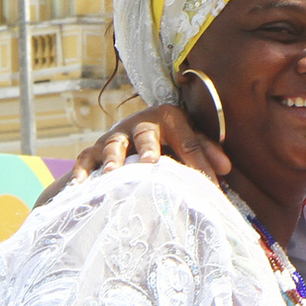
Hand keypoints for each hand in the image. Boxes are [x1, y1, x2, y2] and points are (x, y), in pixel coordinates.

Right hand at [40, 104, 230, 206]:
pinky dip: (82, 170)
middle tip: (151, 163)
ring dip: (112, 158)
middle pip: (146, 134)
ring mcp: (116, 135)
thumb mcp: (189, 139)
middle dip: (148, 148)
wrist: (133, 129)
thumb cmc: (169, 139)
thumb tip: (226, 168)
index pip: (189, 142)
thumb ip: (205, 151)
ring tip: (111, 173)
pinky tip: (79, 184)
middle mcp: (141, 123)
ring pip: (113, 144)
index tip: (211, 187)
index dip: (201, 164)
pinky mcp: (95, 148)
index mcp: (170, 118)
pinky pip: (86, 157)